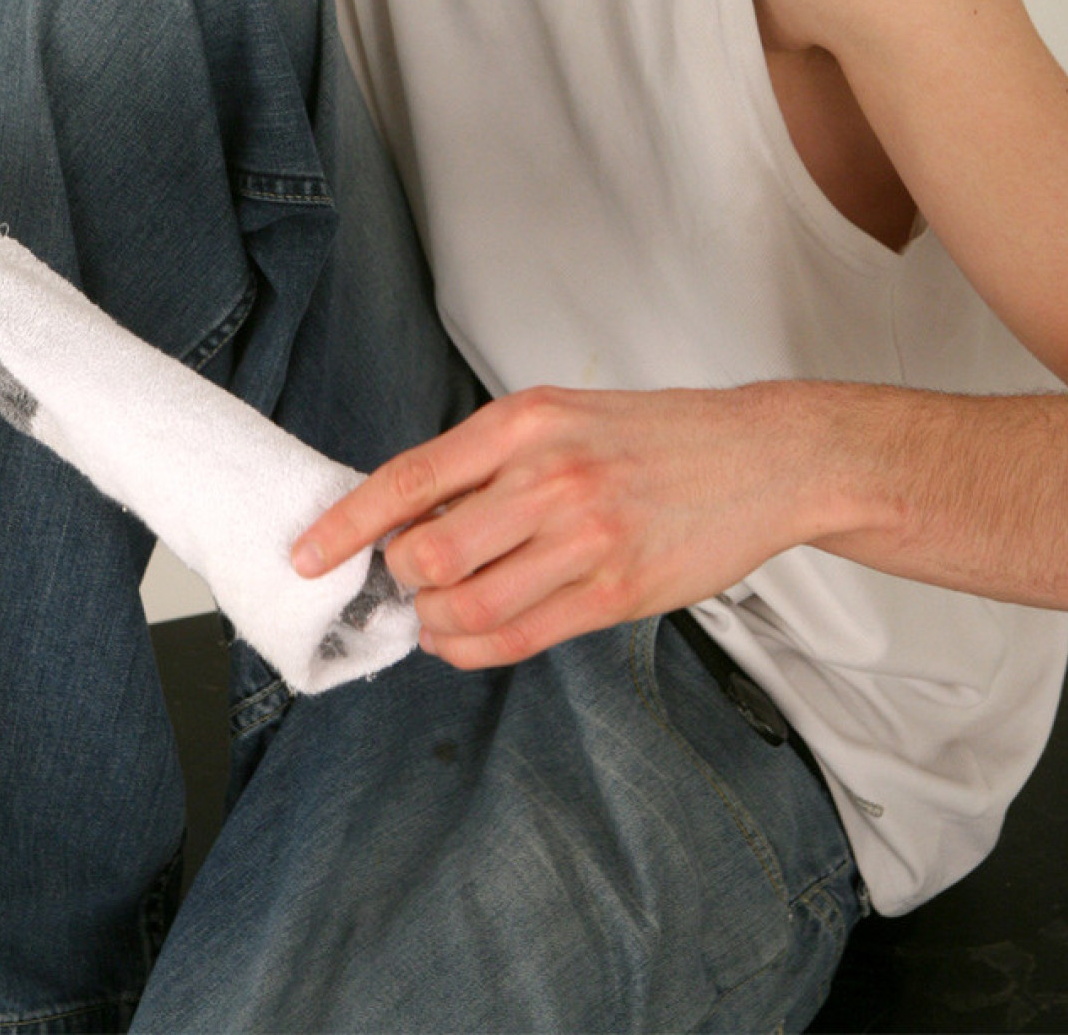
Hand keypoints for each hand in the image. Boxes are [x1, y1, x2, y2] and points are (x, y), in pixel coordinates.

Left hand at [292, 384, 815, 669]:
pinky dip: (469, 649)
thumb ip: (488, 462)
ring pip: (465, 603)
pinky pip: (515, 638)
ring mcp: (584, 538)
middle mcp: (548, 475)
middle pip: (427, 551)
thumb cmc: (654, 437)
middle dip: (398, 579)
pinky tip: (461, 640)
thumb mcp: (561, 418)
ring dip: (431, 621)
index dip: (347, 524)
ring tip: (433, 616)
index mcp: (524, 422)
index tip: (307, 556)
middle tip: (404, 582)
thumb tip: (409, 518)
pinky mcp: (614, 592)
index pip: (410, 478)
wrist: (760, 457)